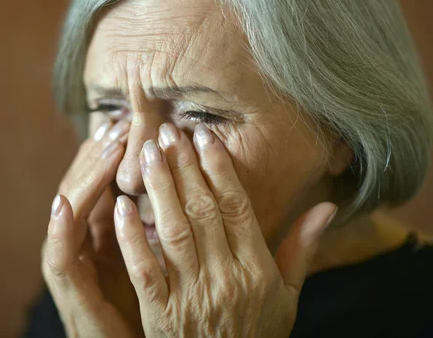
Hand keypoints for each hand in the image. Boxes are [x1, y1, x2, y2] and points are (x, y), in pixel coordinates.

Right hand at [41, 120, 139, 337]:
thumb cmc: (141, 302)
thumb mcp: (146, 254)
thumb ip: (145, 220)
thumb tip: (168, 181)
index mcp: (96, 231)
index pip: (100, 182)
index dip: (113, 152)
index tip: (129, 122)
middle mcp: (77, 241)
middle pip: (83, 187)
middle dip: (99, 155)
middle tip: (117, 122)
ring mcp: (67, 262)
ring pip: (68, 213)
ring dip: (84, 180)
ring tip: (101, 148)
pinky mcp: (66, 289)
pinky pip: (58, 257)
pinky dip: (59, 230)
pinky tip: (63, 205)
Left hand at [113, 123, 336, 336]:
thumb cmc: (257, 332)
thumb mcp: (289, 295)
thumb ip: (302, 249)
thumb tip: (328, 207)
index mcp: (257, 269)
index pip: (237, 207)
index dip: (219, 169)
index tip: (204, 136)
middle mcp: (225, 277)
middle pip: (203, 211)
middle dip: (184, 167)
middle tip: (168, 132)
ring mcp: (191, 295)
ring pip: (173, 232)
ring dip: (160, 189)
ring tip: (147, 152)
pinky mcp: (160, 313)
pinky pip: (144, 269)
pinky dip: (132, 237)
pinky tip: (121, 205)